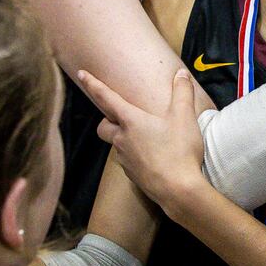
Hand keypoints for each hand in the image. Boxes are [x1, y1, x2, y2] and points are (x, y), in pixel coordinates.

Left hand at [78, 67, 207, 209]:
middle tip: (123, 116)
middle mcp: (122, 139)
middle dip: (107, 119)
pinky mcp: (132, 175)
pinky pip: (128, 161)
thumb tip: (181, 74)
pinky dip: (135, 155)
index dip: (92, 84)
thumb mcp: (184, 117)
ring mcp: (125, 159)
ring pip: (116, 145)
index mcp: (131, 121)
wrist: (177, 190)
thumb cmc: (178, 152)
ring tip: (145, 137)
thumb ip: (182, 92)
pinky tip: (153, 157)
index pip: (106, 98)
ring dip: (124, 138)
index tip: (82, 74)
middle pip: (103, 126)